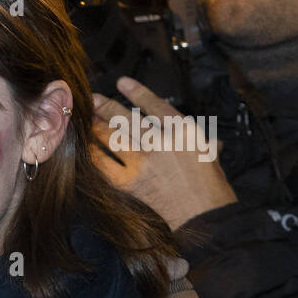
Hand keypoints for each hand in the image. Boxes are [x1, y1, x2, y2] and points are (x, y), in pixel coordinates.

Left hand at [91, 76, 236, 229]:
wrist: (204, 215)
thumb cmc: (210, 182)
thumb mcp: (207, 149)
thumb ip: (194, 135)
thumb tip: (187, 127)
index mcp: (182, 131)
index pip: (154, 104)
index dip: (136, 91)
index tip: (122, 82)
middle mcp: (160, 142)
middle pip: (126, 118)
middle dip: (106, 106)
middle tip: (93, 98)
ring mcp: (142, 162)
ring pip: (113, 137)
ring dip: (97, 126)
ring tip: (87, 117)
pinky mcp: (129, 181)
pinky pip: (104, 163)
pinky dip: (94, 153)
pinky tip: (88, 146)